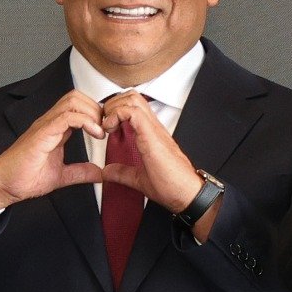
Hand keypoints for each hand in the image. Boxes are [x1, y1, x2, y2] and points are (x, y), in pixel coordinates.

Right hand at [0, 90, 105, 208]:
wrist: (3, 185)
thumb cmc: (24, 178)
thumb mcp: (61, 176)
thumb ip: (80, 172)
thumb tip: (98, 172)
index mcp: (55, 129)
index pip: (79, 107)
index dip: (97, 114)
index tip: (108, 131)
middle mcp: (50, 122)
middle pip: (77, 97)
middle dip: (97, 109)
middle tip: (106, 129)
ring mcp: (45, 125)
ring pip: (73, 101)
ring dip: (93, 113)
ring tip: (101, 131)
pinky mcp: (41, 134)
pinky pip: (66, 116)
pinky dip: (85, 121)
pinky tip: (95, 134)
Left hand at [99, 92, 207, 218]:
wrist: (187, 195)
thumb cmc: (173, 186)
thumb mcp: (139, 179)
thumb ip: (123, 172)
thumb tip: (108, 171)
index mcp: (151, 135)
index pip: (133, 107)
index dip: (115, 110)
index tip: (105, 127)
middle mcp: (153, 128)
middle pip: (132, 96)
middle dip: (112, 104)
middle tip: (104, 123)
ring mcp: (153, 130)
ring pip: (132, 99)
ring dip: (114, 108)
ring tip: (107, 125)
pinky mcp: (152, 136)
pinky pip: (132, 112)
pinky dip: (116, 115)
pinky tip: (110, 130)